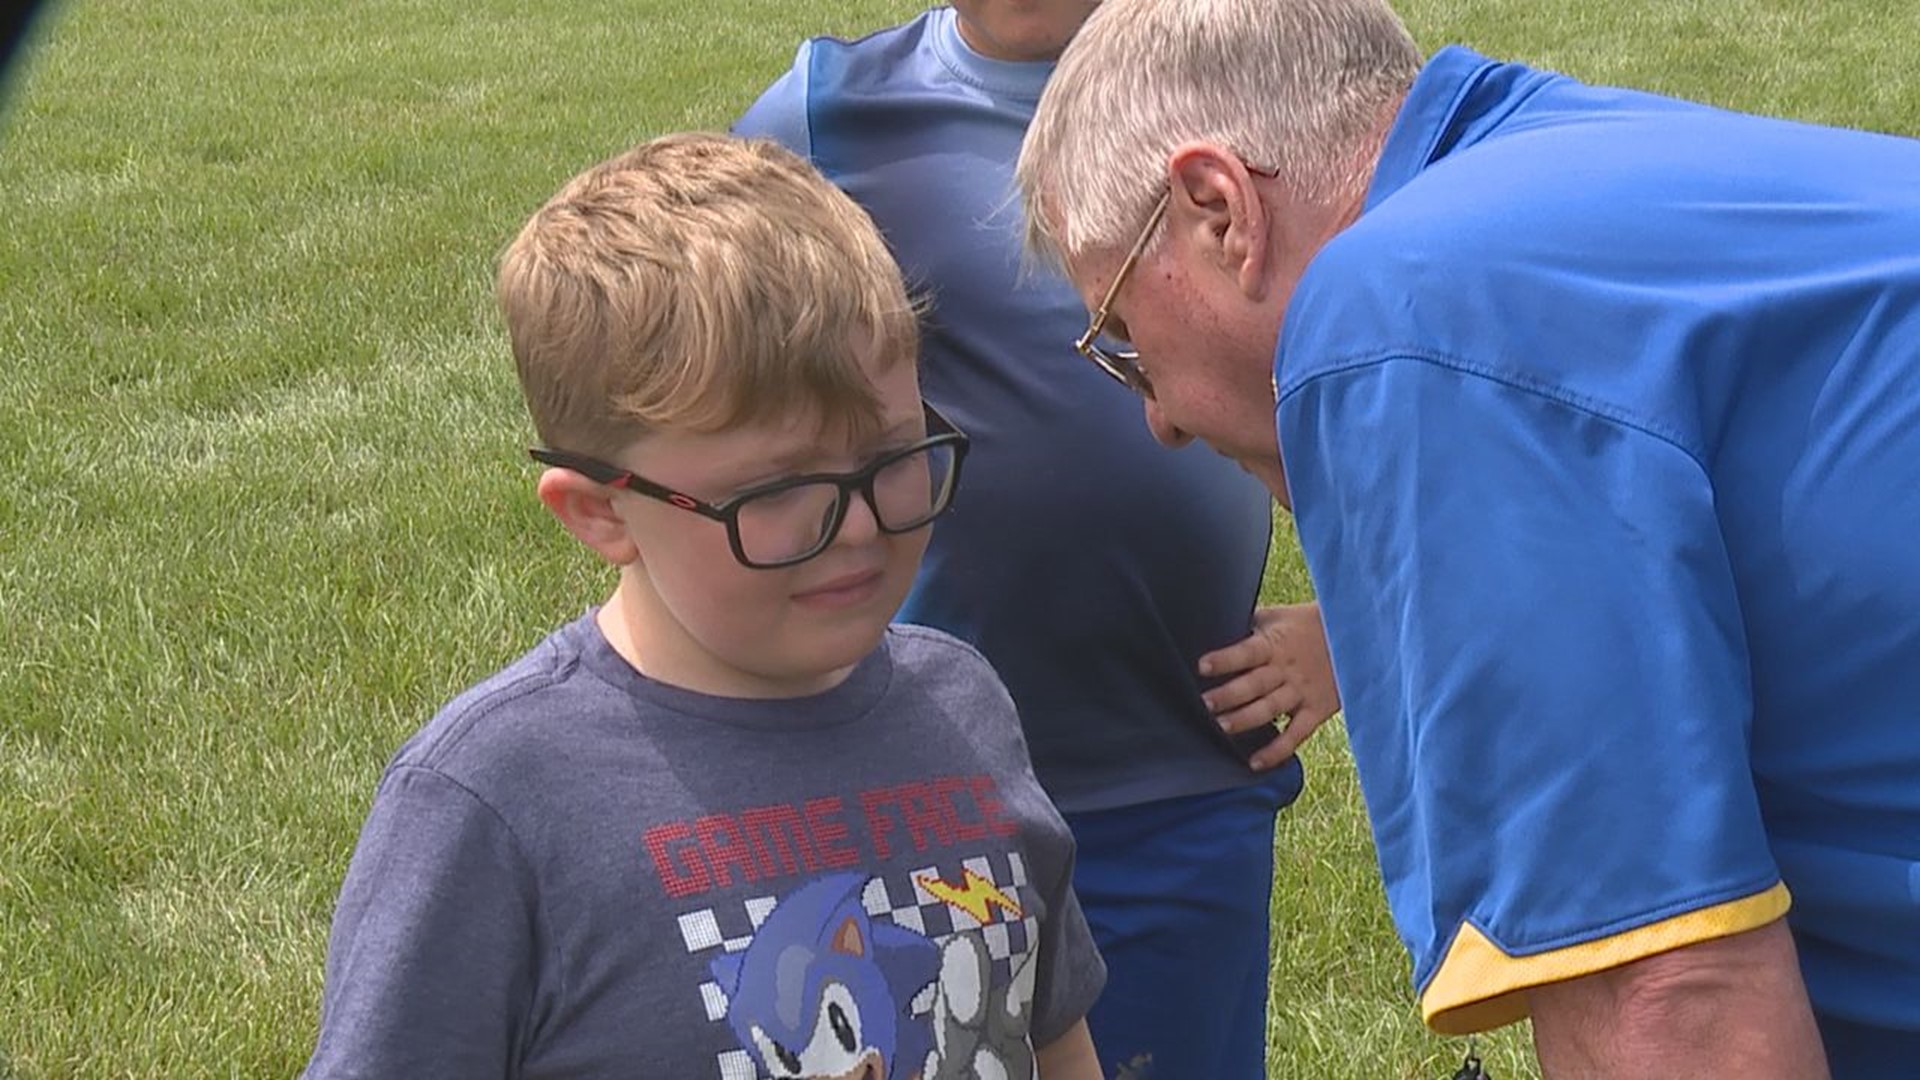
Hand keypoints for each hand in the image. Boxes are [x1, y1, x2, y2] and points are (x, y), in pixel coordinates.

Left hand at [1198, 601, 1339, 769]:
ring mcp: (1302, 692)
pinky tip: (1255, 763)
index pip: (1247, 652)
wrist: (1357, 637)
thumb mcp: (1279, 616)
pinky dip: (1277, 751)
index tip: (1202, 667)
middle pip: (1256, 684)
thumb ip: (1250, 623)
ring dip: (1246, 719)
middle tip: (1206, 704)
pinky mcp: (1316, 710)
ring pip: (1271, 709)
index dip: (1226, 659)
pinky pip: (1296, 734)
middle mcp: (1287, 670)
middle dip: (1230, 695)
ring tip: (1224, 727)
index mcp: (1275, 645)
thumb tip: (1214, 622)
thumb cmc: (1307, 625)